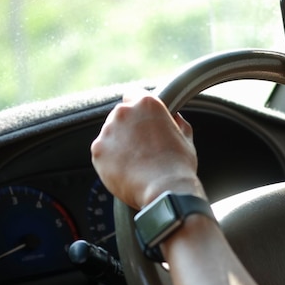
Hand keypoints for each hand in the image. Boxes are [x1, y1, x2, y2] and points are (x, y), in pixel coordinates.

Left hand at [91, 89, 205, 209]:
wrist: (165, 190)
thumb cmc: (178, 166)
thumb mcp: (186, 138)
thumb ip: (178, 123)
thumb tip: (176, 119)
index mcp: (147, 104)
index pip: (134, 94)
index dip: (138, 108)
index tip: (142, 119)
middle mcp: (124, 113)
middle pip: (121, 115)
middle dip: (129, 128)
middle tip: (143, 147)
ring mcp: (108, 131)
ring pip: (110, 134)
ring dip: (119, 144)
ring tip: (136, 162)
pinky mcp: (98, 151)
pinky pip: (103, 152)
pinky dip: (111, 160)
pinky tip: (127, 170)